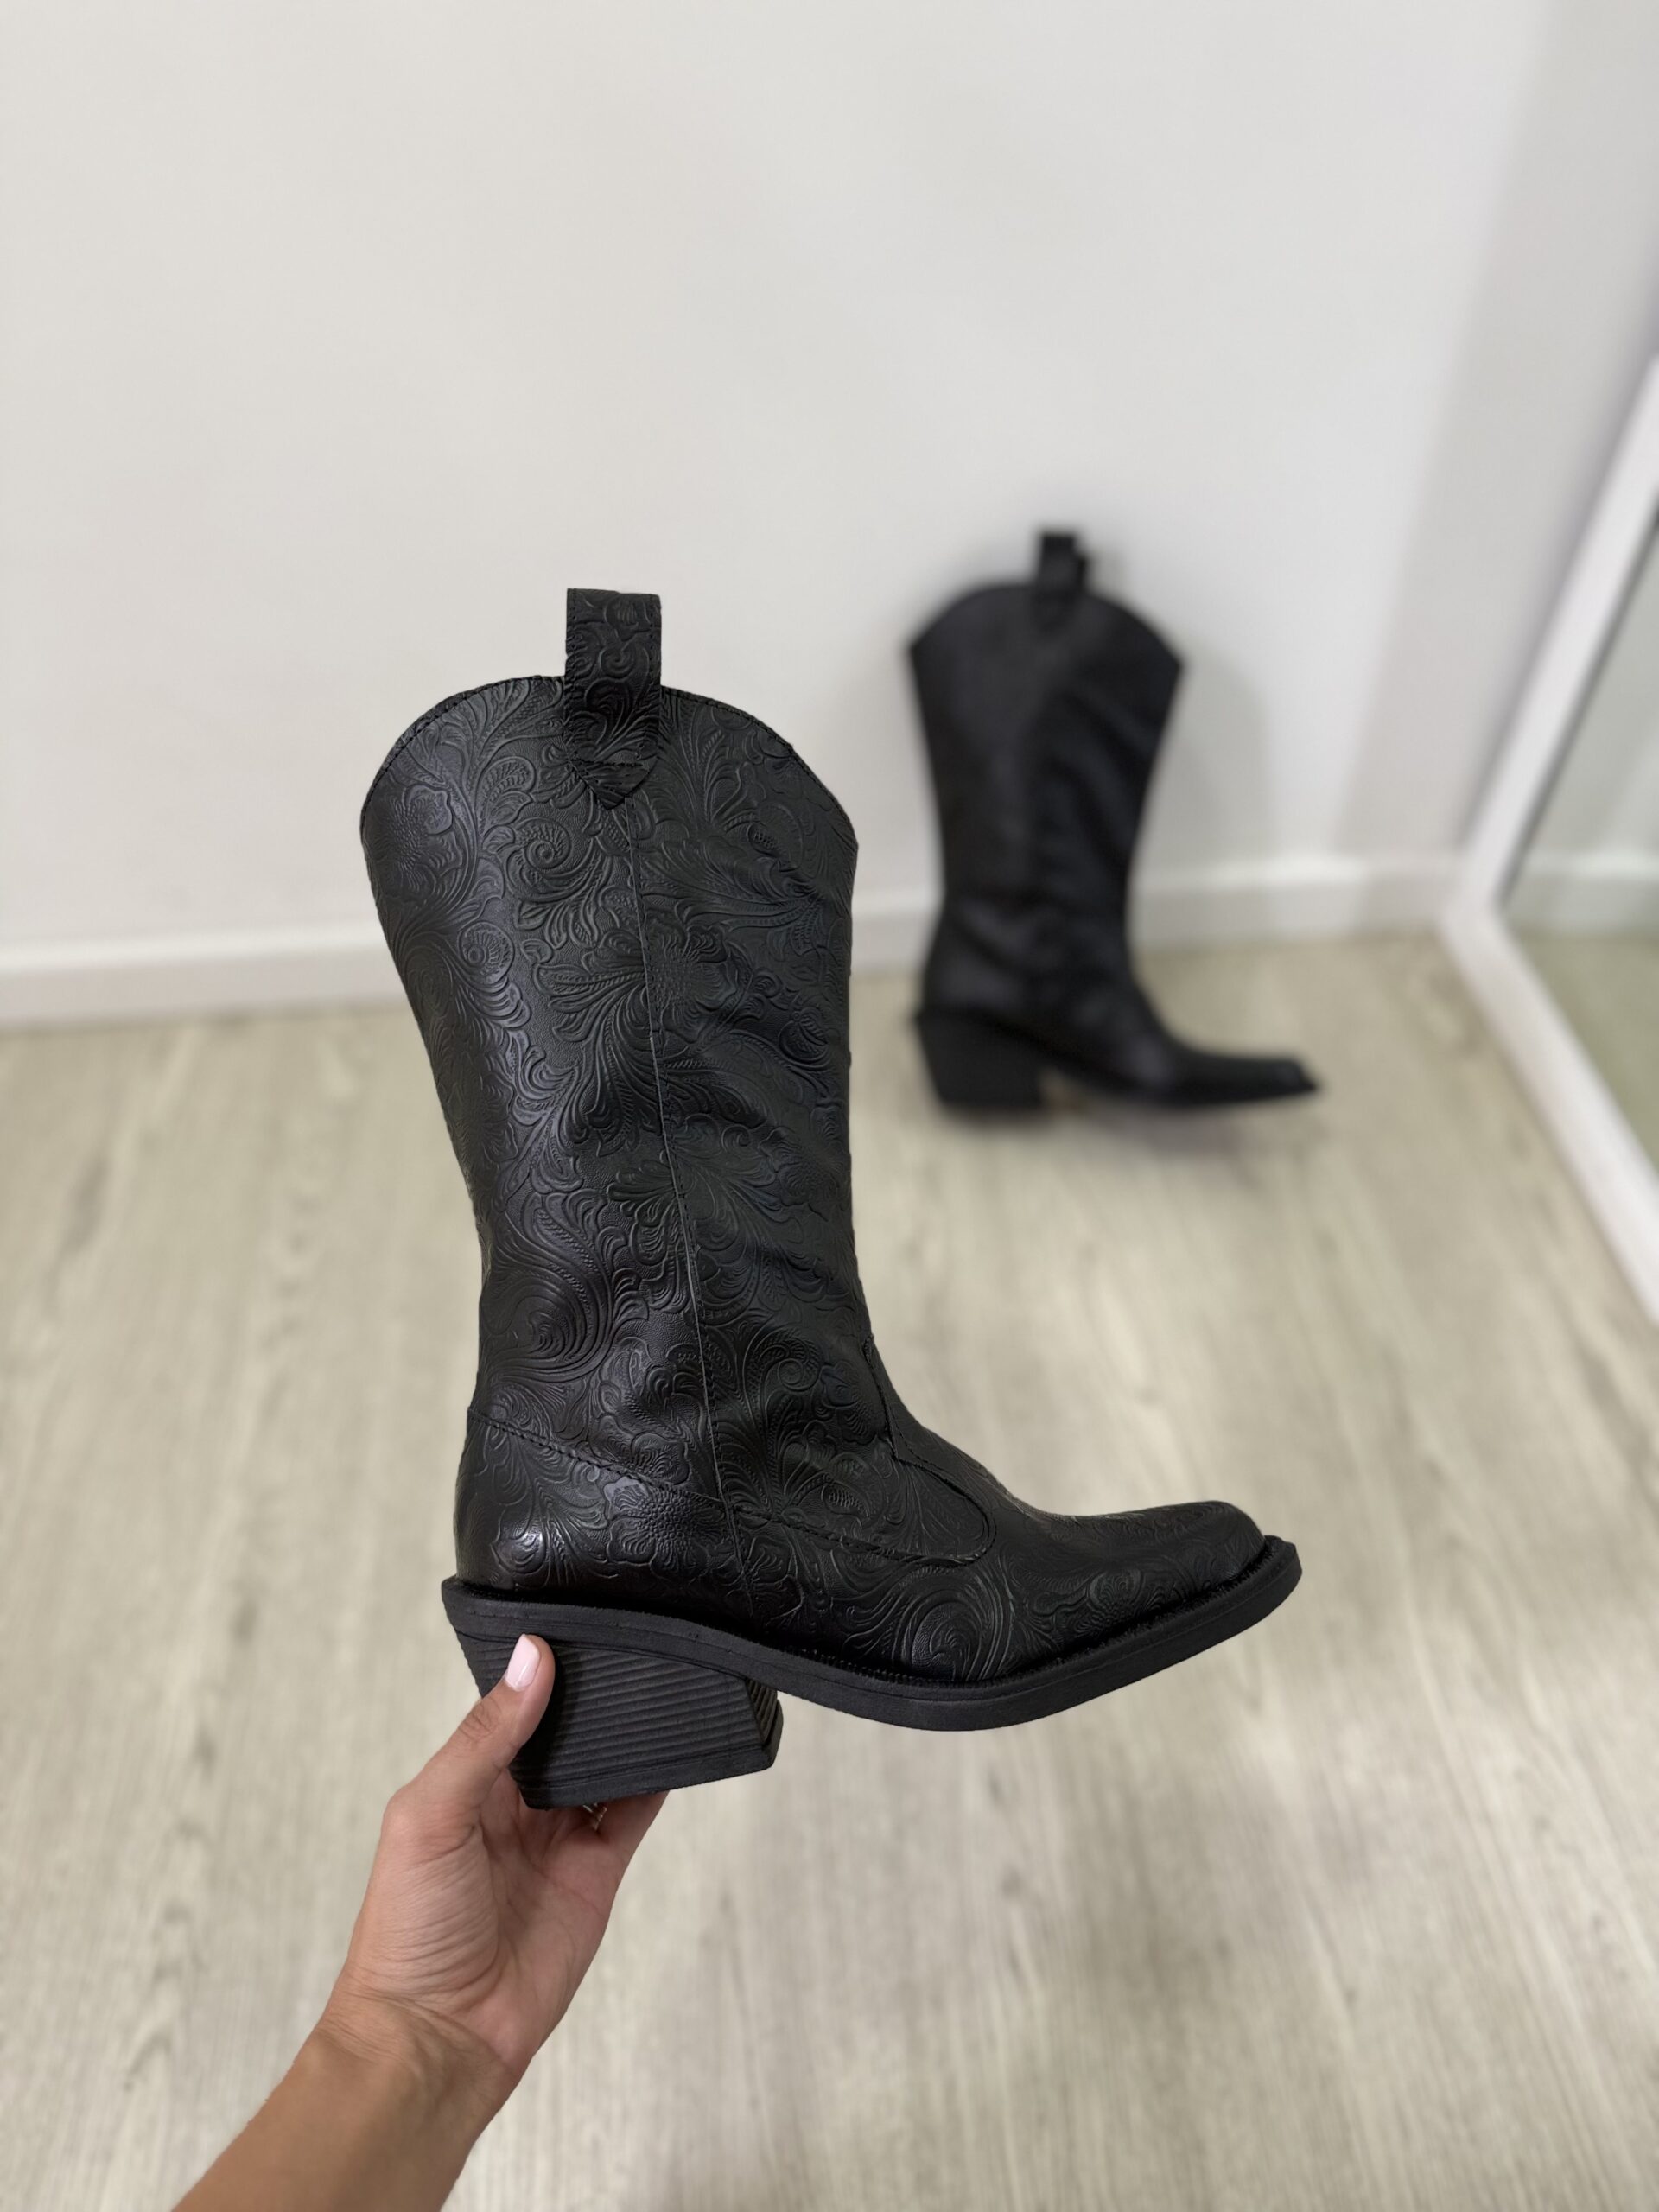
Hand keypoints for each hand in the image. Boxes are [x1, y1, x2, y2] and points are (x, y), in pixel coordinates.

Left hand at [321, 1636, 663, 2115]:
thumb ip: (485, 1738)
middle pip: (563, 1732)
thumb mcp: (430, 1815)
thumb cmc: (406, 1931)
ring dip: (625, 1733)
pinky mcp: (595, 1875)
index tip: (575, 1627)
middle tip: (628, 1647)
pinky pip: (632, 1815)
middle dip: (591, 1696)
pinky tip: (673, 1746)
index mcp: (463, 1782)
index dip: (539, 1672)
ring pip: (602, 1767)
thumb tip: (531, 1660)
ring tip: (656, 1683)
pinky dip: (656, 1781)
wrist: (439, 2037)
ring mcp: (557, 1840)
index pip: (510, 1708)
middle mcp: (512, 1806)